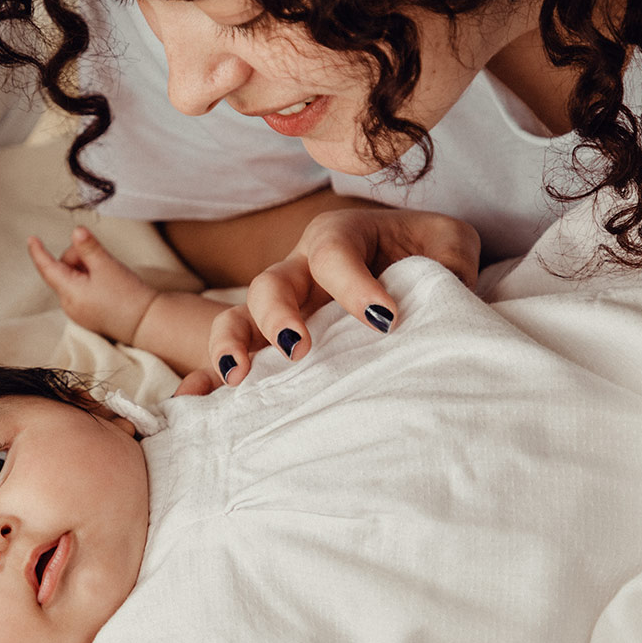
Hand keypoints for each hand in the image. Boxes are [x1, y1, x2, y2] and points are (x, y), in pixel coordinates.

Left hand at [28, 227, 158, 343]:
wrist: (146, 323)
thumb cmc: (128, 296)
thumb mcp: (107, 266)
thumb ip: (89, 247)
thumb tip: (76, 231)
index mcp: (70, 292)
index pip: (47, 268)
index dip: (38, 252)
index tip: (32, 239)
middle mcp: (70, 305)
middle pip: (63, 270)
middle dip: (78, 258)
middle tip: (100, 258)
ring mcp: (78, 312)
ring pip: (73, 280)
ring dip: (85, 269)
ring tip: (107, 273)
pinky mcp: (88, 316)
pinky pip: (82, 291)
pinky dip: (90, 281)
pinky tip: (107, 284)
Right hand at [209, 207, 478, 381]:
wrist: (405, 264)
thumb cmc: (423, 253)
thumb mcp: (448, 244)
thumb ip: (448, 262)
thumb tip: (441, 293)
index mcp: (338, 237)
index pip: (336, 254)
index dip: (355, 286)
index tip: (386, 319)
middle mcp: (299, 270)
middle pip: (271, 284)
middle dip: (278, 316)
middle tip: (299, 350)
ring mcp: (279, 310)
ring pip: (238, 318)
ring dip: (232, 346)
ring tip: (237, 379)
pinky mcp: (270, 344)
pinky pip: (229, 358)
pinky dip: (206, 380)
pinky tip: (193, 405)